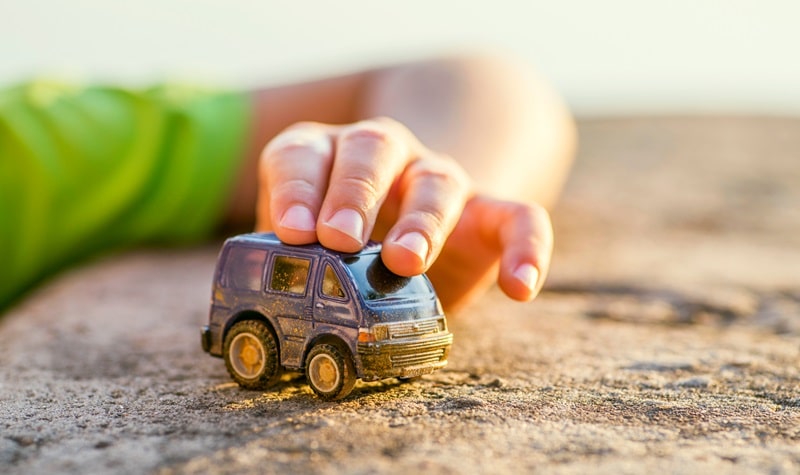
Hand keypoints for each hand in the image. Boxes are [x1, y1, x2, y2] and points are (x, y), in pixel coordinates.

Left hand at [255, 117, 551, 310]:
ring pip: (438, 180)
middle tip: (337, 238)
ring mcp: (438, 179)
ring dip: (422, 218)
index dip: (295, 189)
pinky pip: (520, 218)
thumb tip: (258, 315)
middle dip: (353, 192)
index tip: (292, 232)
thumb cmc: (345, 237)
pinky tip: (519, 287)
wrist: (412, 212)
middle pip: (372, 149)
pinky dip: (525, 248)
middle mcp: (384, 156)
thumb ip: (288, 262)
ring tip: (404, 261)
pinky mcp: (488, 213)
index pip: (304, 154)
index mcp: (327, 156)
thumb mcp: (308, 243)